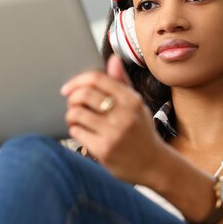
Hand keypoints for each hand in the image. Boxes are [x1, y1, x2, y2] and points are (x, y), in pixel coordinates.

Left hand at [61, 55, 167, 185]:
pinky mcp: (104, 150)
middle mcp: (124, 115)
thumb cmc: (142, 131)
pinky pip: (77, 132)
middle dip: (72, 98)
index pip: (98, 79)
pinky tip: (81, 131)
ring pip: (77, 113)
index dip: (78, 80)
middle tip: (72, 104)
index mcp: (131, 100)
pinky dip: (74, 129)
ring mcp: (113, 133)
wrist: (153, 164)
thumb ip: (122, 82)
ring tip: (76, 118)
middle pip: (84, 95)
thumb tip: (113, 59)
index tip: (69, 87)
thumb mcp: (136, 105)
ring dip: (71, 114)